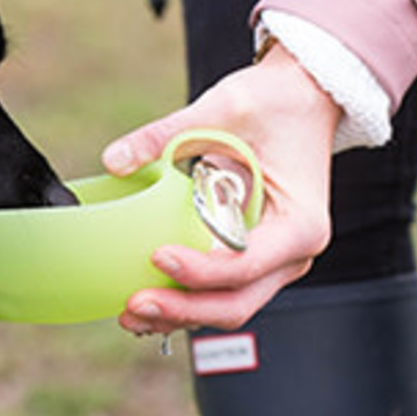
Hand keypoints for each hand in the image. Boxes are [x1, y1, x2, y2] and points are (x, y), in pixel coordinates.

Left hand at [101, 45, 342, 336]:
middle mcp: (293, 253)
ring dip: (179, 314)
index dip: (198, 271)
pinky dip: (186, 300)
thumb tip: (115, 160)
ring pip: (228, 306)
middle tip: (134, 304)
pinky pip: (221, 292)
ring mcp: (275, 262)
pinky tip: (147, 299)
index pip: (244, 264)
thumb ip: (166, 134)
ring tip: (130, 313)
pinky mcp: (255, 259)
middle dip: (183, 309)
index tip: (156, 255)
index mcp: (299, 223)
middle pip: (236, 302)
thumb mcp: (222, 107)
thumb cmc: (275, 104)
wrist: (302, 101)